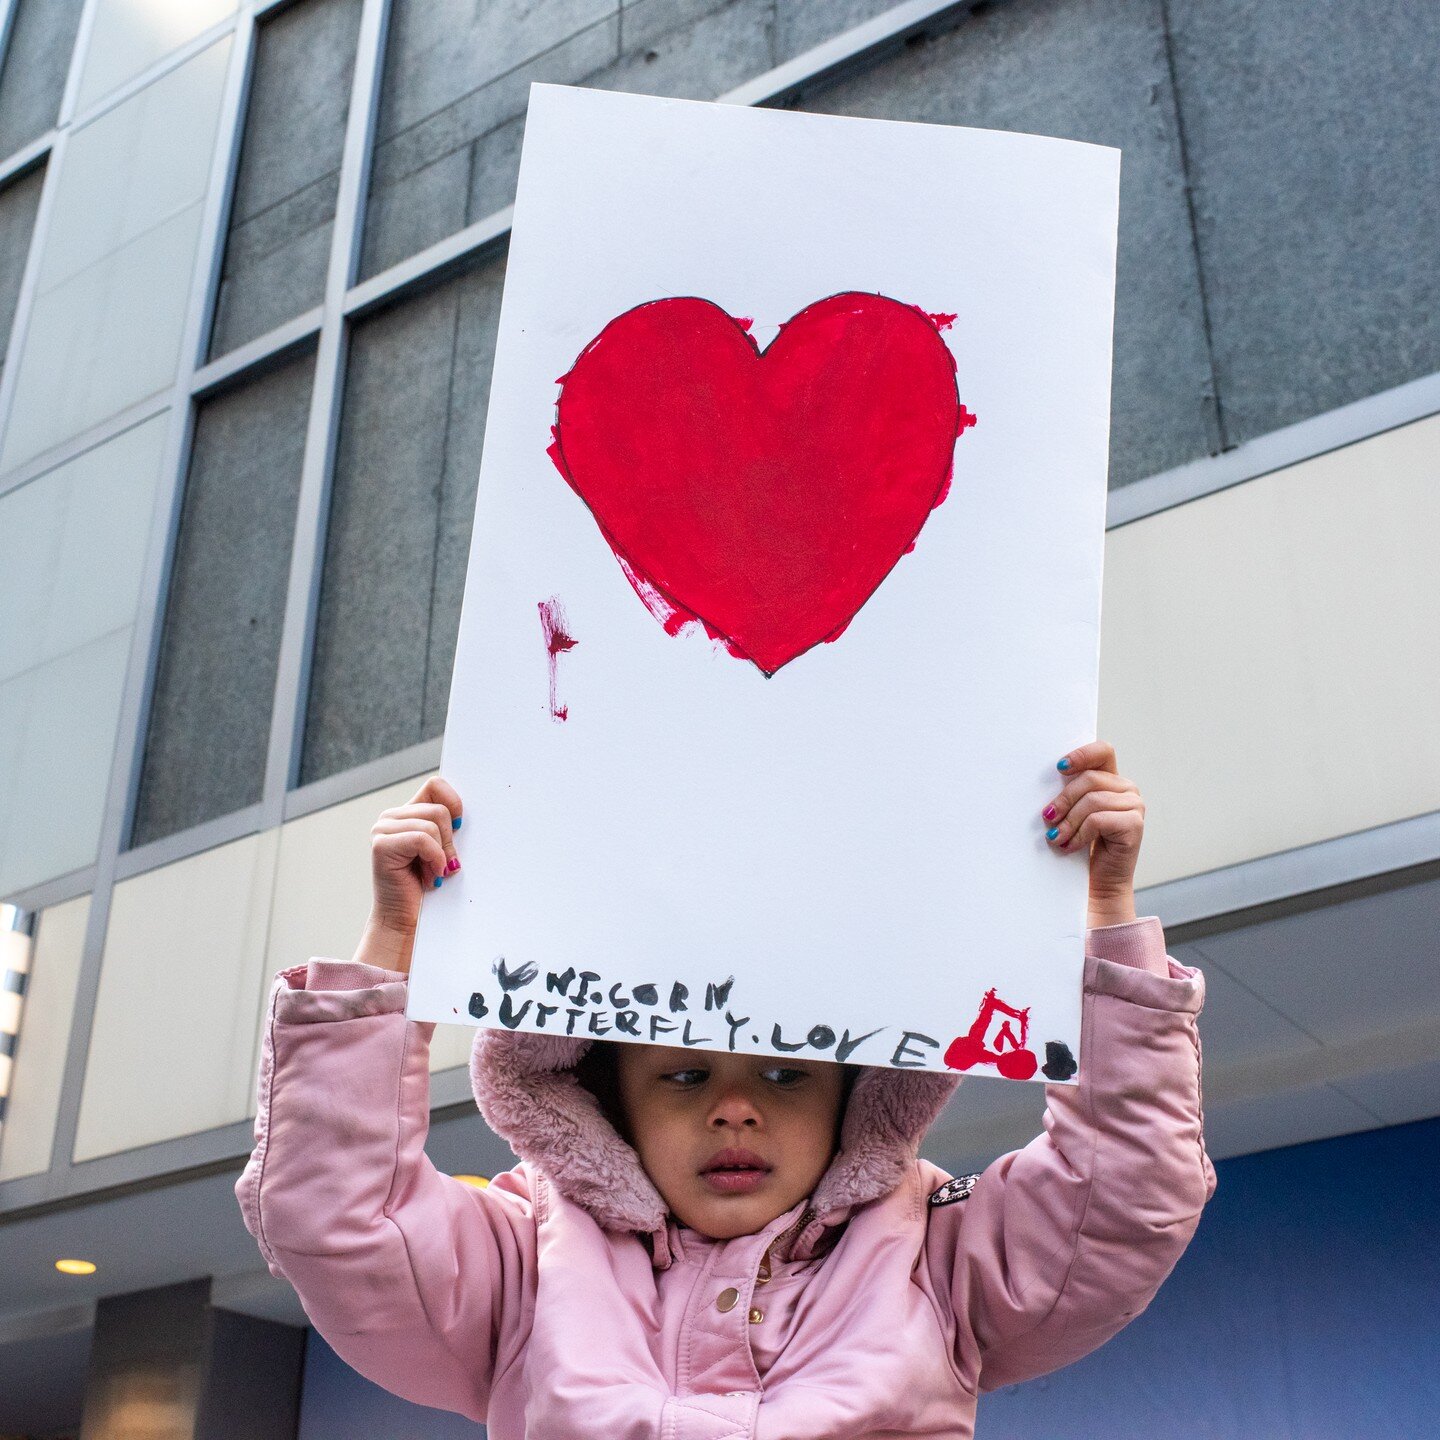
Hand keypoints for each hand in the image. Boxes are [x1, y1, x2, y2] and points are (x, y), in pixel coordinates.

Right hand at [357, 775, 463, 973]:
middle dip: (450, 840)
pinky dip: (434, 859)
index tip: (461, 827)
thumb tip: (468, 813)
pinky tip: (429, 877)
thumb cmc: (426, 885)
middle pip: (439, 809)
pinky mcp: (381, 845)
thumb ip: (449, 827)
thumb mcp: (443, 850)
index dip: (454, 803)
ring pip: (433, 824)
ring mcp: (383, 829)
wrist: (405, 919)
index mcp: (407, 813)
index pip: (436, 785)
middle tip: (443, 864)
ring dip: (441, 854)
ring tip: (432, 873)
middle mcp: (391, 817)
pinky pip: (423, 839)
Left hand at [1042, 741, 1142, 927]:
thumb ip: (1068, 792)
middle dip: (1063, 799)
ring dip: (1068, 821)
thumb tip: (1044, 777)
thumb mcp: (1071, 813)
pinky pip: (1099, 819)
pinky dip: (1079, 833)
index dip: (1082, 754)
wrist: (1095, 884)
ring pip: (1093, 800)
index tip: (1059, 768)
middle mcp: (1127, 789)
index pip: (1103, 751)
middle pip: (1090, 779)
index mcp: (1112, 779)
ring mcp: (1135, 806)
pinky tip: (1070, 846)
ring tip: (1056, 837)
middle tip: (1047, 818)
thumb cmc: (1079, 845)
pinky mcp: (1135, 825)